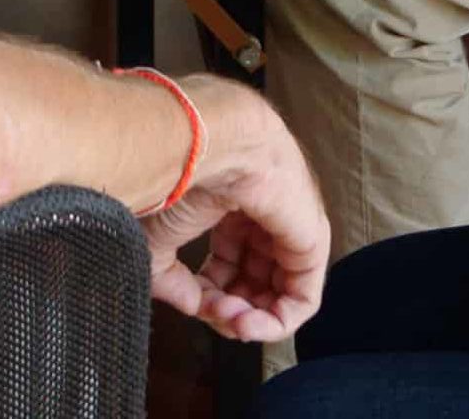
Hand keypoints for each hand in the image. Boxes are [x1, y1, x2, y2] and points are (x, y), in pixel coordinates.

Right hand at [144, 82, 328, 341]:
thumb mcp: (157, 239)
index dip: (208, 296)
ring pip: (278, 293)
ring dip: (252, 320)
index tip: (192, 306)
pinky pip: (303, 297)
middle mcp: (263, 217)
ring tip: (229, 322)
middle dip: (231, 309)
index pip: (226, 266)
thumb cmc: (177, 174)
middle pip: (253, 281)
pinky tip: (248, 324)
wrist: (208, 142)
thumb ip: (170, 281)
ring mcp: (290, 227)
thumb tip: (192, 306)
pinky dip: (276, 321)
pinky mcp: (311, 240)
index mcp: (228, 205)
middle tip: (213, 317)